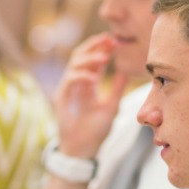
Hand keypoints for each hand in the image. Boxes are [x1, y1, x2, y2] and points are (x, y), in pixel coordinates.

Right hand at [53, 33, 128, 157]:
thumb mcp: (112, 106)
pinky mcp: (61, 97)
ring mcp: (68, 89)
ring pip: (74, 64)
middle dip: (94, 46)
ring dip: (89, 58)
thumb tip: (127, 71)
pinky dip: (81, 75)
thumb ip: (118, 88)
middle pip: (81, 56)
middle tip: (108, 39)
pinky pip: (70, 80)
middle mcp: (77, 84)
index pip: (94, 60)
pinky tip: (94, 77)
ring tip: (104, 58)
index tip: (115, 41)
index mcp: (89, 84)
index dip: (102, 48)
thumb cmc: (96, 130)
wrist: (84, 149)